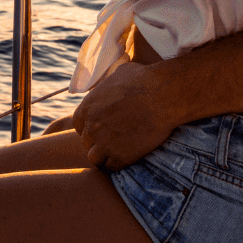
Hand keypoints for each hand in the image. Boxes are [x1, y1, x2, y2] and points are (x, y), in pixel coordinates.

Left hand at [71, 60, 189, 170]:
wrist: (163, 95)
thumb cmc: (144, 80)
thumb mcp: (119, 74)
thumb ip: (109, 85)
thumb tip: (112, 83)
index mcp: (87, 108)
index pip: (79, 125)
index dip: (90, 128)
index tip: (102, 128)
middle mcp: (91, 127)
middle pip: (87, 142)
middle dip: (98, 142)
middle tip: (114, 140)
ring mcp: (104, 143)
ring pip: (94, 158)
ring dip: (104, 156)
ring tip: (118, 153)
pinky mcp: (120, 156)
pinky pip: (111, 167)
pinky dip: (118, 164)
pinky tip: (128, 158)